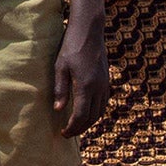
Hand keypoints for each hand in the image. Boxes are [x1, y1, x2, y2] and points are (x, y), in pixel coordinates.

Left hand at [52, 19, 109, 136]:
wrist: (89, 31)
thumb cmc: (71, 47)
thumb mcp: (60, 67)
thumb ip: (60, 89)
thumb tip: (58, 110)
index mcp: (85, 86)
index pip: (80, 116)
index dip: (72, 128)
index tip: (63, 133)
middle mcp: (98, 88)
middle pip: (92, 117)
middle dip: (80, 128)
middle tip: (68, 133)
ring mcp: (104, 84)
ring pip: (100, 112)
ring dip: (89, 122)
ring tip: (76, 126)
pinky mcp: (106, 80)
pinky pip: (104, 103)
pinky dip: (96, 112)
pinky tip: (87, 112)